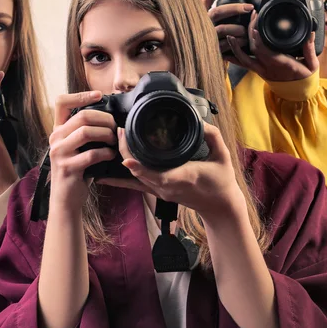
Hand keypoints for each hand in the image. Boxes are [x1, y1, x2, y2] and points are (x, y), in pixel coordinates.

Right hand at [48, 92, 116, 211]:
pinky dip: (106, 153)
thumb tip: (108, 114)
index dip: (81, 95)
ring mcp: (59, 153)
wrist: (67, 199)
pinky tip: (111, 156)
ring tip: (114, 142)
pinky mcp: (67, 167)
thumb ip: (84, 130)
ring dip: (106, 135)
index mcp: (57, 130)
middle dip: (104, 119)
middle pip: (82, 116)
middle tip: (115, 128)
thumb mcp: (76, 147)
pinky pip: (91, 154)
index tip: (99, 95)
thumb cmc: (78, 170)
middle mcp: (55, 138)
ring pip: (86, 132)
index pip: (61, 102)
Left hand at [97, 122, 245, 219]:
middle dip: (125, 152)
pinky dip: (120, 179)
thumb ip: (212, 136)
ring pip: (134, 177)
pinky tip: (103, 175)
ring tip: (113, 141)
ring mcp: (161, 190)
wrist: (219, 206)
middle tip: (119, 130)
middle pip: (139, 172)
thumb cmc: (221, 181)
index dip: (139, 167)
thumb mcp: (223, 156)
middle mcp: (167, 186)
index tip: (126, 156)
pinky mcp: (158, 191)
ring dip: (122, 160)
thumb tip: (200, 121)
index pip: (155, 174)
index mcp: (182, 176)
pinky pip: (136, 185)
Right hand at [202, 0, 253, 57]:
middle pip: (218, 11)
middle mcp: (200, 23)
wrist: (192, 56)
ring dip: (238, 28)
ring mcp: (204, 35)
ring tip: (247, 30)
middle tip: (250, 7)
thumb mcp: (205, 20)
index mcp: (199, 13)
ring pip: (223, 28)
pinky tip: (243, 41)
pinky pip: (225, 44)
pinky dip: (236, 42)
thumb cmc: (204, 36)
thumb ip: (215, 12)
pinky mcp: (209, 48)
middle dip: (236, 8)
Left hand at [226, 10, 318, 81]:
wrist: (298, 93)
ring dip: (235, 47)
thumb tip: (310, 33)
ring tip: (229, 34)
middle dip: (249, 34)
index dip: (258, 41)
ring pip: (244, 60)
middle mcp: (268, 68)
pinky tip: (225, 52)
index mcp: (281, 64)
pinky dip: (233, 58)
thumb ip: (309, 49)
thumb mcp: (312, 64)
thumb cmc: (304, 77)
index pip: (266, 52)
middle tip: (250, 18)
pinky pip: (243, 65)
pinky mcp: (258, 71)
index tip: (254, 28)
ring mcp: (261, 70)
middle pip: (253, 51)